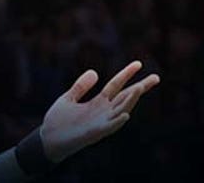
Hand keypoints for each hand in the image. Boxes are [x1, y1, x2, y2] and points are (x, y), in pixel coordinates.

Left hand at [39, 60, 160, 161]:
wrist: (47, 140)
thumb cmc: (57, 122)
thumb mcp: (68, 98)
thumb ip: (81, 86)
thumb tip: (95, 71)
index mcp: (98, 103)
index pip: (116, 85)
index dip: (126, 74)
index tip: (139, 63)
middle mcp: (103, 112)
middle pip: (125, 97)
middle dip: (140, 87)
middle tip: (156, 77)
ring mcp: (100, 123)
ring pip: (120, 110)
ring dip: (131, 100)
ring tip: (140, 88)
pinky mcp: (94, 133)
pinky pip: (109, 128)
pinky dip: (117, 122)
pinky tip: (125, 115)